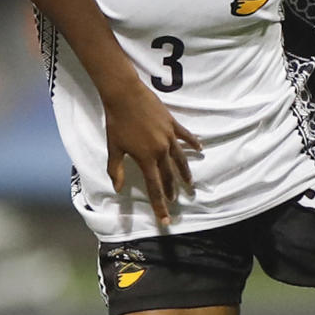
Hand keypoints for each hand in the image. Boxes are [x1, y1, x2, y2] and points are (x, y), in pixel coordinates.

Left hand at [102, 80, 202, 225]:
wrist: (125, 94)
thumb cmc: (117, 122)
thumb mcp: (114, 148)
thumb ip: (116, 169)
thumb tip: (117, 188)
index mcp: (146, 159)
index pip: (154, 187)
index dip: (159, 205)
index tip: (165, 220)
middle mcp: (161, 150)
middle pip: (169, 176)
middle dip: (171, 191)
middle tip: (174, 202)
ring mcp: (169, 136)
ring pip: (180, 159)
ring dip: (184, 173)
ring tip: (189, 184)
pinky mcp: (172, 124)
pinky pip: (185, 136)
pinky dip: (193, 143)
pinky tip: (200, 148)